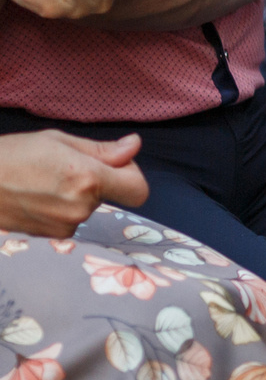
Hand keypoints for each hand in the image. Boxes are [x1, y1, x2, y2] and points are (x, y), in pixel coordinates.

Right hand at [0, 131, 149, 236]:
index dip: (131, 175)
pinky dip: (61, 208)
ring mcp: (63, 226)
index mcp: (88, 179)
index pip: (138, 190)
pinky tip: (37, 197)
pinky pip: (69, 219)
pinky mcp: (49, 237)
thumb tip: (134, 146)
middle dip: (97, 181)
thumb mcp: (57, 141)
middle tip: (64, 167)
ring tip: (44, 181)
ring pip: (87, 208)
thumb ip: (101, 150)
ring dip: (76, 196)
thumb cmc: (12, 155)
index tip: (116, 165)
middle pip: (109, 196)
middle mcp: (80, 208)